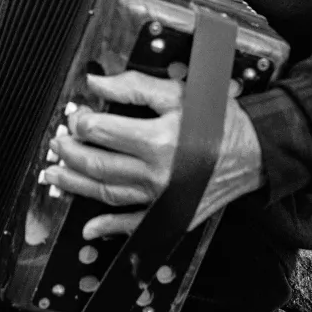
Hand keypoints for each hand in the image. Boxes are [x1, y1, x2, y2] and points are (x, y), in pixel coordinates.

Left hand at [45, 70, 264, 239]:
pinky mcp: (170, 214)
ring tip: (54, 176)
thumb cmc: (217, 118)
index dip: (81, 122)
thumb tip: (95, 83)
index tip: (75, 116)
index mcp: (157, 139)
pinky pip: (133, 225)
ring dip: (75, 186)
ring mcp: (161, 198)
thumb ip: (134, 86)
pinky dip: (108, 228)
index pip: (101, 131)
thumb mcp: (178, 93)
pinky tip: (88, 227)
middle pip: (97, 165)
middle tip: (57, 143)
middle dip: (69, 154)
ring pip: (106, 194)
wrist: (257, 151)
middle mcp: (155, 173)